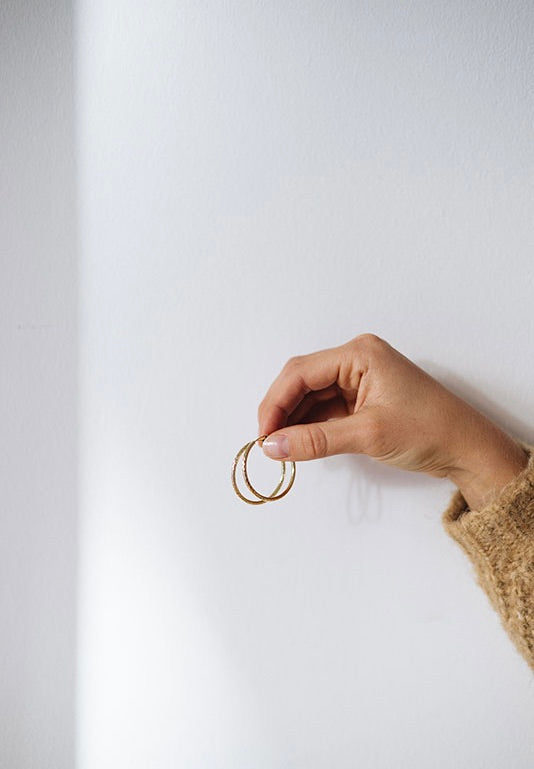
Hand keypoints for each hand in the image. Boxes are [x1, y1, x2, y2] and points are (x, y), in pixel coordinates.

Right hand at [258, 334, 527, 509]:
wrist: (468, 450)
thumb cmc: (430, 431)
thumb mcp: (367, 435)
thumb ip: (315, 440)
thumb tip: (272, 446)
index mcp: (359, 353)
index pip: (301, 372)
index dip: (275, 403)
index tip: (263, 435)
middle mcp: (357, 360)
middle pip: (303, 381)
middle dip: (282, 411)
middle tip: (268, 444)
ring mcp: (360, 379)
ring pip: (312, 396)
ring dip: (295, 420)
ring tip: (280, 448)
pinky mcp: (364, 399)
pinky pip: (326, 409)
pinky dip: (311, 426)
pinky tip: (300, 443)